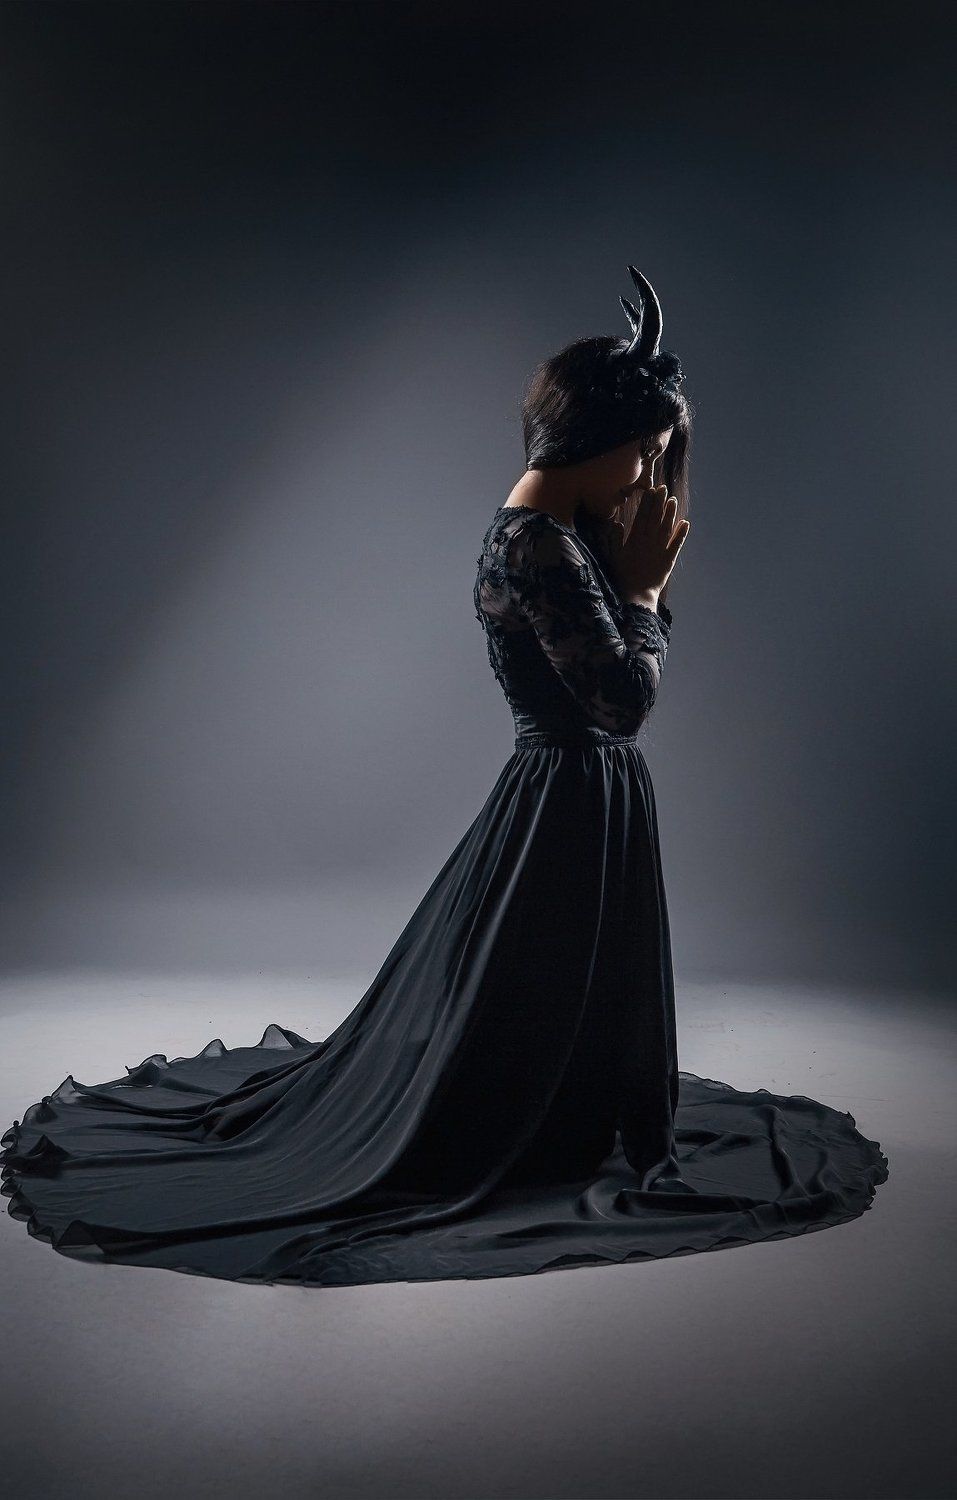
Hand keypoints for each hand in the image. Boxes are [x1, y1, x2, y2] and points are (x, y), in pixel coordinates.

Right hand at [600, 484, 689, 601]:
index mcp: (635, 539)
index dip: (647, 502)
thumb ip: (616, 539)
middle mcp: (648, 541)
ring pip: (667, 527)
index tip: (651, 490)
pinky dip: (682, 533)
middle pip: (655, 517)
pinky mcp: (669, 559)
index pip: (642, 516)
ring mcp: (660, 549)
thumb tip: (617, 524)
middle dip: (660, 502)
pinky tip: (685, 523)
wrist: (636, 594)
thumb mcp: (614, 556)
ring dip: (671, 513)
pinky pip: (677, 544)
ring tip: (673, 500)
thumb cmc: (622, 576)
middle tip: (664, 488)